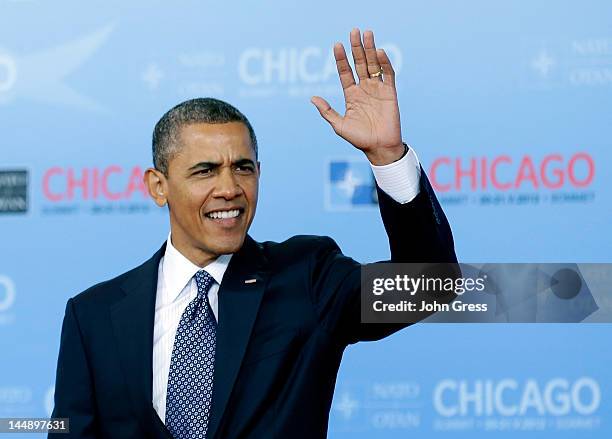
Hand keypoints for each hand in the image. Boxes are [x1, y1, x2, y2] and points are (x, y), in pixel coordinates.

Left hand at [311, 29, 403, 164]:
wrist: (379, 147)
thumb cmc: (359, 139)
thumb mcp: (339, 125)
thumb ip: (326, 111)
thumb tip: (312, 98)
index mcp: (351, 95)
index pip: (345, 72)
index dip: (340, 59)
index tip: (336, 45)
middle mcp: (364, 89)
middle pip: (359, 63)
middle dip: (356, 48)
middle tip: (354, 31)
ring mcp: (377, 89)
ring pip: (373, 65)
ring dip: (370, 49)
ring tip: (367, 34)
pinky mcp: (390, 93)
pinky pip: (388, 75)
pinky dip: (385, 63)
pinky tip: (380, 52)